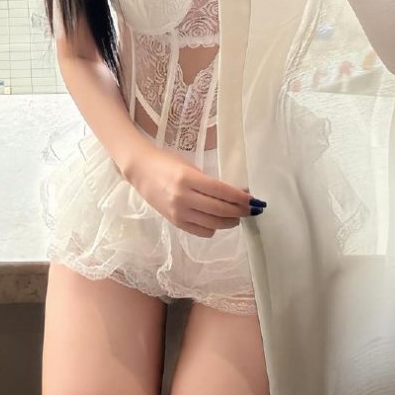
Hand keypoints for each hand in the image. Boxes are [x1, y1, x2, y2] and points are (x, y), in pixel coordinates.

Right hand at [124, 139, 256, 238]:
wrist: (140, 171)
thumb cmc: (167, 162)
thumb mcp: (190, 166)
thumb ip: (209, 181)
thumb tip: (236, 193)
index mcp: (188, 178)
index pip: (222, 191)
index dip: (240, 198)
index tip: (253, 200)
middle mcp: (183, 198)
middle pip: (220, 210)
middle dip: (240, 211)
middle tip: (251, 209)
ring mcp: (178, 213)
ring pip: (213, 224)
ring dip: (230, 222)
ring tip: (237, 217)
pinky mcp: (175, 223)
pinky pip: (201, 232)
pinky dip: (214, 229)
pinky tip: (217, 221)